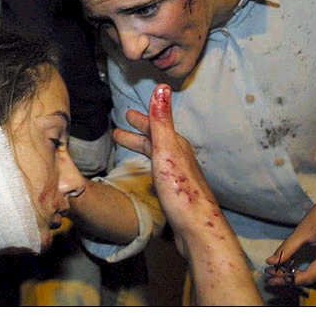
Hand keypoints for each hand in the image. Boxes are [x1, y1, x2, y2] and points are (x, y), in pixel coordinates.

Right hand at [112, 84, 219, 253]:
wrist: (196, 227)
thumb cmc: (181, 190)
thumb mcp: (167, 150)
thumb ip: (161, 121)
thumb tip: (162, 88)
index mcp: (176, 147)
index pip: (155, 127)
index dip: (141, 120)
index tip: (127, 113)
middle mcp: (178, 159)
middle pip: (155, 141)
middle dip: (138, 134)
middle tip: (119, 130)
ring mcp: (178, 177)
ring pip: (156, 157)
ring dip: (142, 149)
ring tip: (129, 149)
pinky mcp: (175, 193)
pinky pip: (158, 173)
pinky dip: (148, 167)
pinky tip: (146, 177)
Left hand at [264, 193, 315, 290]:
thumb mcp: (302, 231)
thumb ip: (286, 249)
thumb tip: (271, 262)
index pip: (308, 277)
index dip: (288, 279)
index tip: (271, 277)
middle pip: (315, 283)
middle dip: (292, 281)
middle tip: (272, 275)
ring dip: (304, 282)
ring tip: (284, 274)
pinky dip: (315, 280)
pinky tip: (299, 272)